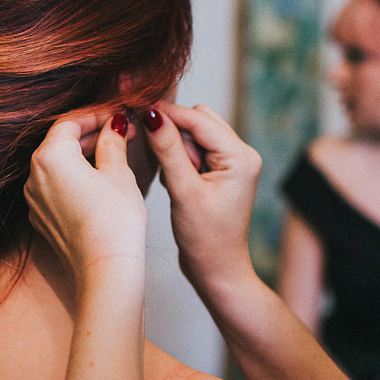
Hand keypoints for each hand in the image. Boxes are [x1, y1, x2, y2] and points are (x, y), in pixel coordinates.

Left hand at [25, 111, 147, 285]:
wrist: (105, 270)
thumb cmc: (114, 224)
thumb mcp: (119, 173)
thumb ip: (112, 143)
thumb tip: (113, 127)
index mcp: (50, 157)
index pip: (70, 122)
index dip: (96, 114)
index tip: (117, 114)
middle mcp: (34, 176)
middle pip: (60, 142)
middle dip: (91, 134)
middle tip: (121, 131)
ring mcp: (35, 200)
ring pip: (57, 165)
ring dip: (82, 155)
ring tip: (113, 153)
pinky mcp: (42, 218)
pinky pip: (55, 187)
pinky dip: (74, 177)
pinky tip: (98, 180)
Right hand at [142, 101, 261, 287]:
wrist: (217, 270)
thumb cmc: (205, 239)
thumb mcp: (183, 191)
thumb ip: (168, 150)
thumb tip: (152, 115)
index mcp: (240, 157)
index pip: (199, 119)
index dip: (168, 113)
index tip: (138, 109)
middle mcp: (241, 154)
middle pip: (199, 121)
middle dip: (176, 135)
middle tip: (167, 167)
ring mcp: (232, 163)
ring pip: (195, 134)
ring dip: (177, 149)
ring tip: (175, 181)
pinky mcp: (221, 172)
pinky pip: (196, 149)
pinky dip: (180, 159)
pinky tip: (178, 184)